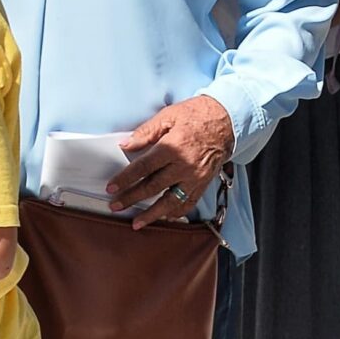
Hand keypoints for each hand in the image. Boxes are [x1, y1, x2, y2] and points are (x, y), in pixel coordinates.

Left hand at [109, 96, 235, 227]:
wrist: (227, 121)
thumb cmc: (196, 115)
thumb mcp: (168, 116)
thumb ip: (145, 133)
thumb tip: (126, 145)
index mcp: (172, 148)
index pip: (143, 167)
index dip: (125, 179)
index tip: (112, 188)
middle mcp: (184, 166)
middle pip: (153, 187)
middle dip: (132, 198)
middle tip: (116, 206)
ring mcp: (195, 178)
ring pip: (170, 201)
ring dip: (152, 214)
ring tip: (137, 223)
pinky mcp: (204, 183)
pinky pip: (189, 203)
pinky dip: (176, 212)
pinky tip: (165, 217)